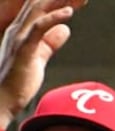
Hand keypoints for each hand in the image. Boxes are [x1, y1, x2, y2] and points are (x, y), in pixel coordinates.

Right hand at [0, 0, 84, 126]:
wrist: (3, 99)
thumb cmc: (19, 80)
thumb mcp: (39, 56)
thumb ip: (50, 43)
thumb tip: (65, 29)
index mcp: (22, 31)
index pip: (41, 9)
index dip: (59, 2)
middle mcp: (18, 29)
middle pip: (40, 5)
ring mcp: (20, 37)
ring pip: (39, 10)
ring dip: (60, 1)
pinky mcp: (24, 48)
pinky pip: (39, 27)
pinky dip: (53, 17)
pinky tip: (68, 11)